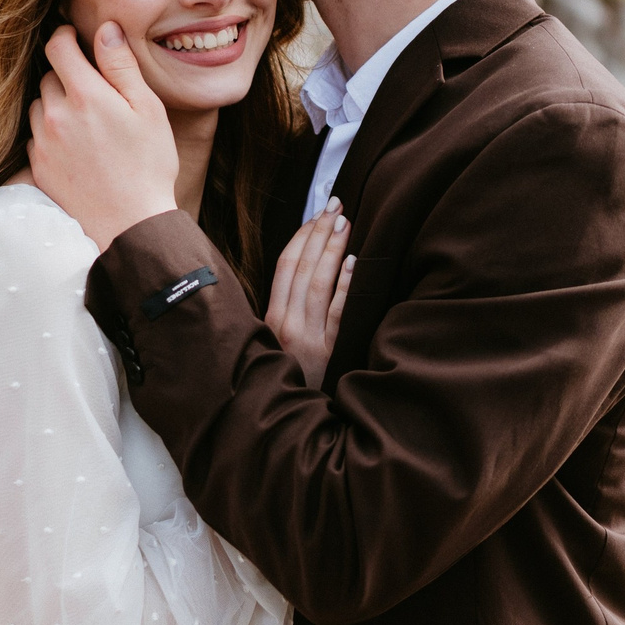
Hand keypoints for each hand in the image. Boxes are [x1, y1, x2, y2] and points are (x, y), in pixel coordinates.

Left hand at [27, 22, 178, 250]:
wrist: (129, 225)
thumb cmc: (148, 165)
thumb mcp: (147, 109)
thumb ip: (122, 66)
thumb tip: (106, 29)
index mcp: (85, 95)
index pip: (57, 47)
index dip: (65, 36)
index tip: (75, 40)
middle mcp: (55, 115)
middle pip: (48, 76)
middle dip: (67, 75)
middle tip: (94, 91)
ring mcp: (42, 143)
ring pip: (39, 106)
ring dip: (56, 105)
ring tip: (86, 123)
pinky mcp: (37, 168)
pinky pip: (35, 137)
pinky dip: (50, 134)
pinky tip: (76, 148)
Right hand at [264, 201, 354, 388]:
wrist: (290, 420)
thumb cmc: (287, 377)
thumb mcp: (275, 344)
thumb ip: (285, 311)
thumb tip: (305, 271)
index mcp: (269, 318)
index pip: (284, 265)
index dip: (301, 235)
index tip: (317, 213)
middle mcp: (285, 325)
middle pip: (302, 267)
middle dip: (319, 231)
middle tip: (337, 204)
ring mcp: (307, 339)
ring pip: (318, 283)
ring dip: (332, 248)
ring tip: (346, 222)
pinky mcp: (329, 353)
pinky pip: (338, 313)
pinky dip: (345, 285)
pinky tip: (354, 263)